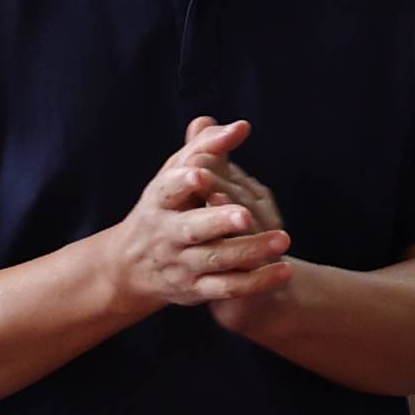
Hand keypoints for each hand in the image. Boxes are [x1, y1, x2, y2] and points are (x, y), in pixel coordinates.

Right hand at [112, 119, 276, 311]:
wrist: (130, 268)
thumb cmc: (165, 208)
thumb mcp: (174, 176)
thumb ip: (204, 148)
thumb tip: (238, 125)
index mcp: (160, 201)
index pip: (169, 188)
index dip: (184, 182)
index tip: (202, 175)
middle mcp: (167, 234)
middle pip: (192, 228)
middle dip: (217, 221)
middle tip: (245, 214)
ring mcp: (181, 263)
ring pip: (215, 259)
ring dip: (249, 251)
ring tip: (282, 240)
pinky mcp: (195, 289)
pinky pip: (227, 288)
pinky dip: (255, 281)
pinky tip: (284, 269)